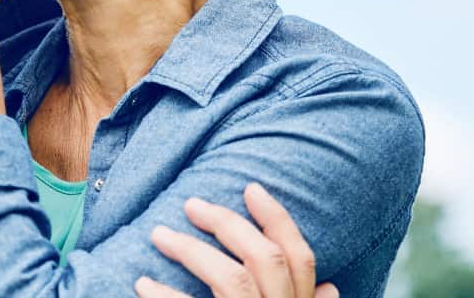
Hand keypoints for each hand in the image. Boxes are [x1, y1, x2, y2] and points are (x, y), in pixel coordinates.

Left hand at [137, 184, 337, 297]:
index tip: (250, 187)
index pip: (301, 258)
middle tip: (191, 203)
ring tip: (159, 234)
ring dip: (191, 251)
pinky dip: (164, 295)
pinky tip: (142, 284)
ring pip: (232, 280)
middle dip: (227, 224)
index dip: (277, 219)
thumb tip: (330, 286)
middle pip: (266, 259)